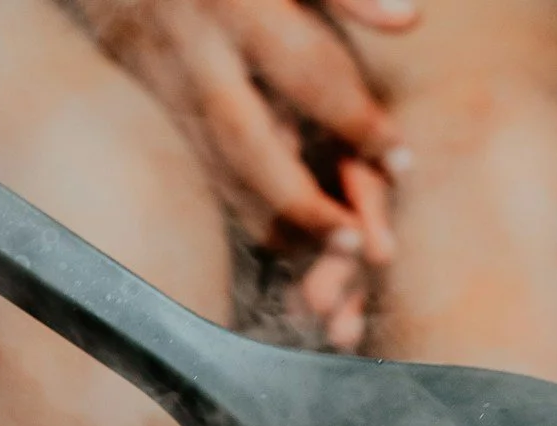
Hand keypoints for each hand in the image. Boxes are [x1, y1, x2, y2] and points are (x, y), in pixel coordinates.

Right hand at [81, 0, 414, 345]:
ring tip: (320, 268)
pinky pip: (196, 159)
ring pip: (213, 164)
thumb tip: (408, 21)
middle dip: (300, 201)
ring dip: (267, 220)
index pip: (307, 73)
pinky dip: (237, 204)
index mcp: (236, 2)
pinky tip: (277, 239)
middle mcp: (194, 47)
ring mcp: (162, 74)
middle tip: (355, 245)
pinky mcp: (148, 91)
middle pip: (246, 141)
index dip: (357, 120)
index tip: (401, 161)